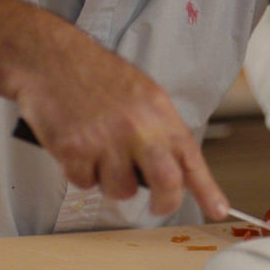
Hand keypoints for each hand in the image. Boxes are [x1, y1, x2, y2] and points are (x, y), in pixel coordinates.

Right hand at [12, 34, 227, 220]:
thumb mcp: (142, 93)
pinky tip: (76, 147)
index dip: (207, 189)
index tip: (218, 211)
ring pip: (121, 190)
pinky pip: (84, 183)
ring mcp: (105, 141)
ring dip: (112, 182)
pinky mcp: (74, 151)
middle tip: (158, 205)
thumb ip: (158, 128)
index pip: (190, 157)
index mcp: (158, 112)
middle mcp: (137, 128)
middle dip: (165, 203)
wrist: (50, 58)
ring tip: (101, 153)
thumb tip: (173, 167)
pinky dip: (80, 173)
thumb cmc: (95, 75)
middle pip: (166, 183)